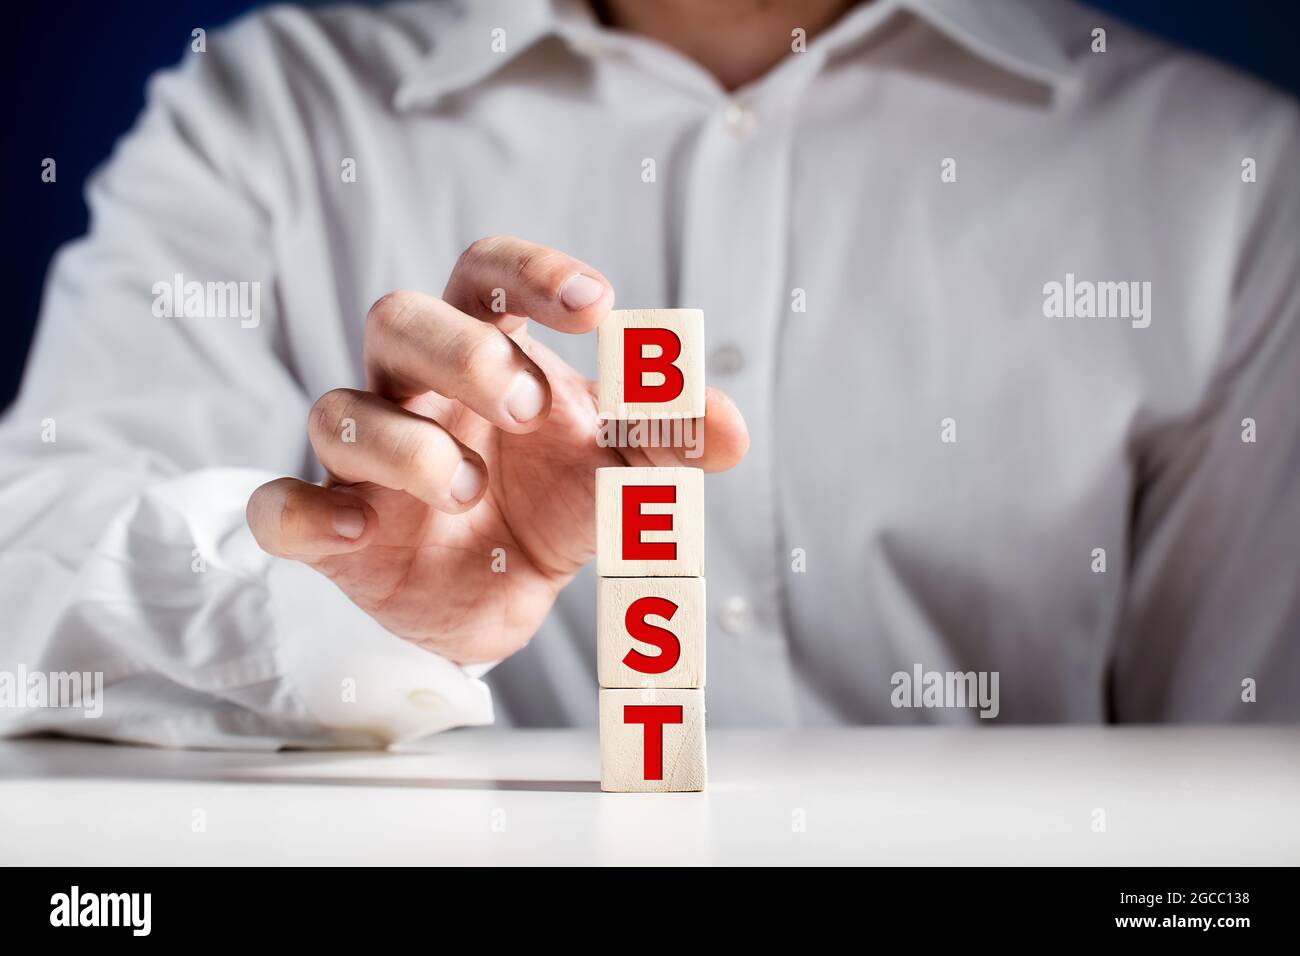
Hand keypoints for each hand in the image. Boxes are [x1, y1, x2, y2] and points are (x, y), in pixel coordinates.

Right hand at [247, 236, 748, 662]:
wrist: (496, 598)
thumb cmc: (550, 502)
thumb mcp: (618, 474)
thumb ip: (668, 445)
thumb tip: (734, 427)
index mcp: (487, 353)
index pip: (485, 275)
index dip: (531, 274)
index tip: (596, 304)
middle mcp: (415, 390)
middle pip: (398, 318)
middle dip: (462, 352)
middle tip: (529, 406)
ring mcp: (365, 461)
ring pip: (338, 409)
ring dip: (405, 443)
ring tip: (468, 489)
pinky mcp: (332, 532)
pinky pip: (282, 507)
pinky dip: (309, 514)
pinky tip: (361, 531)